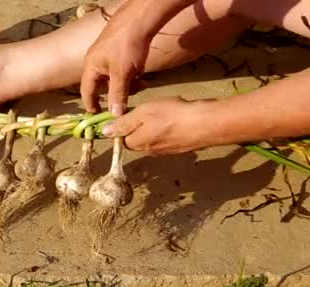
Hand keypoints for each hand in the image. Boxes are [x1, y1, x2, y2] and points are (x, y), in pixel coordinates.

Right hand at [80, 0, 153, 115]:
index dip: (91, 105)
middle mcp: (96, 62)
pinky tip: (141, 73)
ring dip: (128, 84)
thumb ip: (118, 95)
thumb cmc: (127, 46)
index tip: (98, 116)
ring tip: (142, 83)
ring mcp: (107, 56)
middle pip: (103, 86)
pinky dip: (131, 75)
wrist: (139, 20)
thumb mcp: (123, 74)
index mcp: (91, 68)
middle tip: (131, 98)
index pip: (86, 92)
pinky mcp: (118, 52)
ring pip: (115, 79)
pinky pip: (122, 70)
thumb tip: (115, 116)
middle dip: (117, 94)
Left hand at [102, 97, 216, 154]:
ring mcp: (167, 151)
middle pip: (137, 140)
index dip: (122, 126)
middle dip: (138, 126)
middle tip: (148, 109)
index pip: (121, 139)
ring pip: (153, 139)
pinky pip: (168, 138)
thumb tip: (104, 132)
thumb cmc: (172, 115)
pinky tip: (177, 117)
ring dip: (154, 127)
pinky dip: (169, 128)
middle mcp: (151, 151)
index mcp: (139, 144)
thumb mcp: (143, 114)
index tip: (128, 113)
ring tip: (164, 111)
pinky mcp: (182, 147)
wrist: (207, 124)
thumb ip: (123, 123)